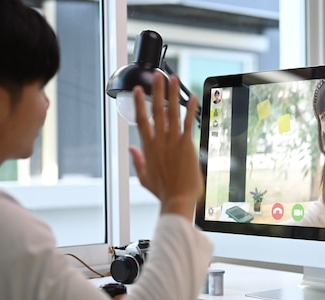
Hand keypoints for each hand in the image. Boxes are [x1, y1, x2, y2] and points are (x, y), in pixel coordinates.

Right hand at [129, 72, 201, 219]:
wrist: (178, 199)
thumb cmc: (164, 191)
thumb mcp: (144, 177)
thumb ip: (138, 160)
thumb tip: (132, 148)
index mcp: (149, 147)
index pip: (142, 120)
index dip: (139, 103)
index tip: (137, 89)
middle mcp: (160, 141)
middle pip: (157, 110)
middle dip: (157, 91)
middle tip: (157, 75)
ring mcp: (173, 141)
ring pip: (172, 112)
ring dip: (173, 94)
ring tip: (173, 78)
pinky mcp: (187, 145)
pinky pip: (188, 122)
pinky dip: (190, 109)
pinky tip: (192, 97)